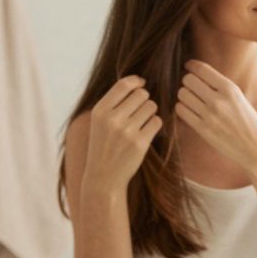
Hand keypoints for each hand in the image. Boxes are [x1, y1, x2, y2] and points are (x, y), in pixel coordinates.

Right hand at [82, 75, 161, 193]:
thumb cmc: (104, 145)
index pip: (123, 85)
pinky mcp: (140, 142)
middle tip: (140, 111)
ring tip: (141, 123)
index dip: (136, 81)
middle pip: (142, 94)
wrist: (104, 176)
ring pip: (151, 106)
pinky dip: (155, 124)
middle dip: (144, 99)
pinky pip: (157, 121)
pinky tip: (147, 132)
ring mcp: (127, 131)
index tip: (141, 84)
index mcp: (99, 111)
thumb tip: (139, 82)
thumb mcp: (100, 121)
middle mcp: (112, 119)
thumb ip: (114, 102)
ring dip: (150, 112)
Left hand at [174, 60, 256, 173]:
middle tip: (192, 87)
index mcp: (230, 89)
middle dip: (188, 82)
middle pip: (188, 80)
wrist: (255, 147)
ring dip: (184, 96)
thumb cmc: (248, 122)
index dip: (191, 65)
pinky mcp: (203, 129)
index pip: (202, 69)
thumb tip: (197, 75)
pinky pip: (181, 110)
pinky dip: (182, 108)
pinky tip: (190, 111)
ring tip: (192, 100)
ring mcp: (210, 115)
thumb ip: (221, 87)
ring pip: (182, 94)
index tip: (188, 66)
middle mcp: (219, 100)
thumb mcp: (239, 98)